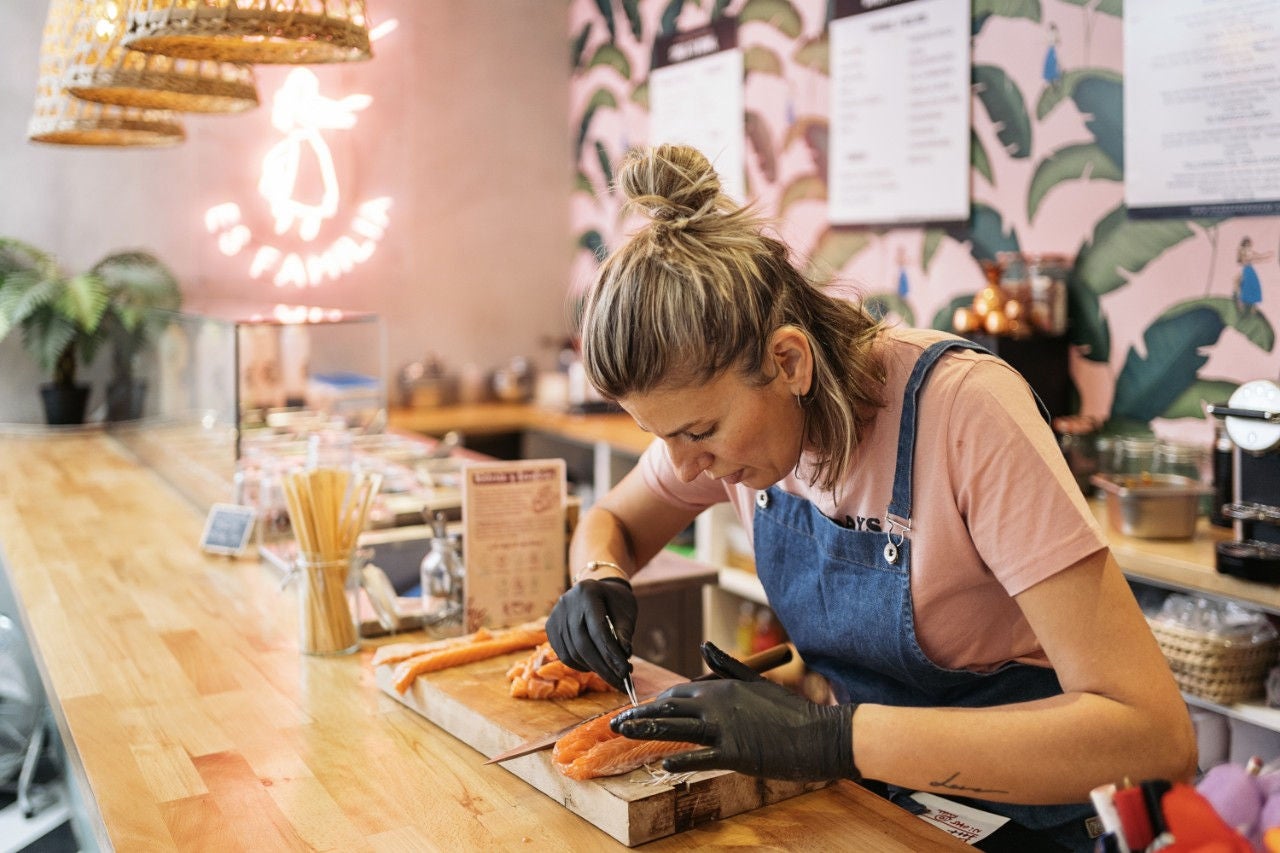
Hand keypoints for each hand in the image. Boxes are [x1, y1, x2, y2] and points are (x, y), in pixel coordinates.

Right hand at [546, 577, 636, 691]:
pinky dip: (580, 665)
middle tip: (619, 681)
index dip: (611, 654)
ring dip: (593, 668)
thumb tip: (624, 656)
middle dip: (603, 667)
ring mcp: (556, 615)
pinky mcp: (550, 627)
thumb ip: (624, 633)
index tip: (624, 672)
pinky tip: (594, 667)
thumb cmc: (615, 601)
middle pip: (583, 644)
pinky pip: (564, 654)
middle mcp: (567, 602)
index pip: (598, 630)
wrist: (597, 589)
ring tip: (610, 674)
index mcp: (588, 592)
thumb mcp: (626, 612)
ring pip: (573, 652)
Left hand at [611, 643, 857, 781]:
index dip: (655, 704)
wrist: (818, 734)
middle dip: (639, 715)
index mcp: (722, 688)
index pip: (678, 695)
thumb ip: (727, 664)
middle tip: (615, 722)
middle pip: (668, 709)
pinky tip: (662, 763)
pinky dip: (680, 759)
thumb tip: (704, 644)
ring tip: (622, 733)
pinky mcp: (734, 753)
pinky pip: (700, 756)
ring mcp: (724, 729)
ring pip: (675, 728)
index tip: (638, 711)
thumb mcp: (756, 681)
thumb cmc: (789, 711)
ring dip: (644, 730)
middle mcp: (718, 704)